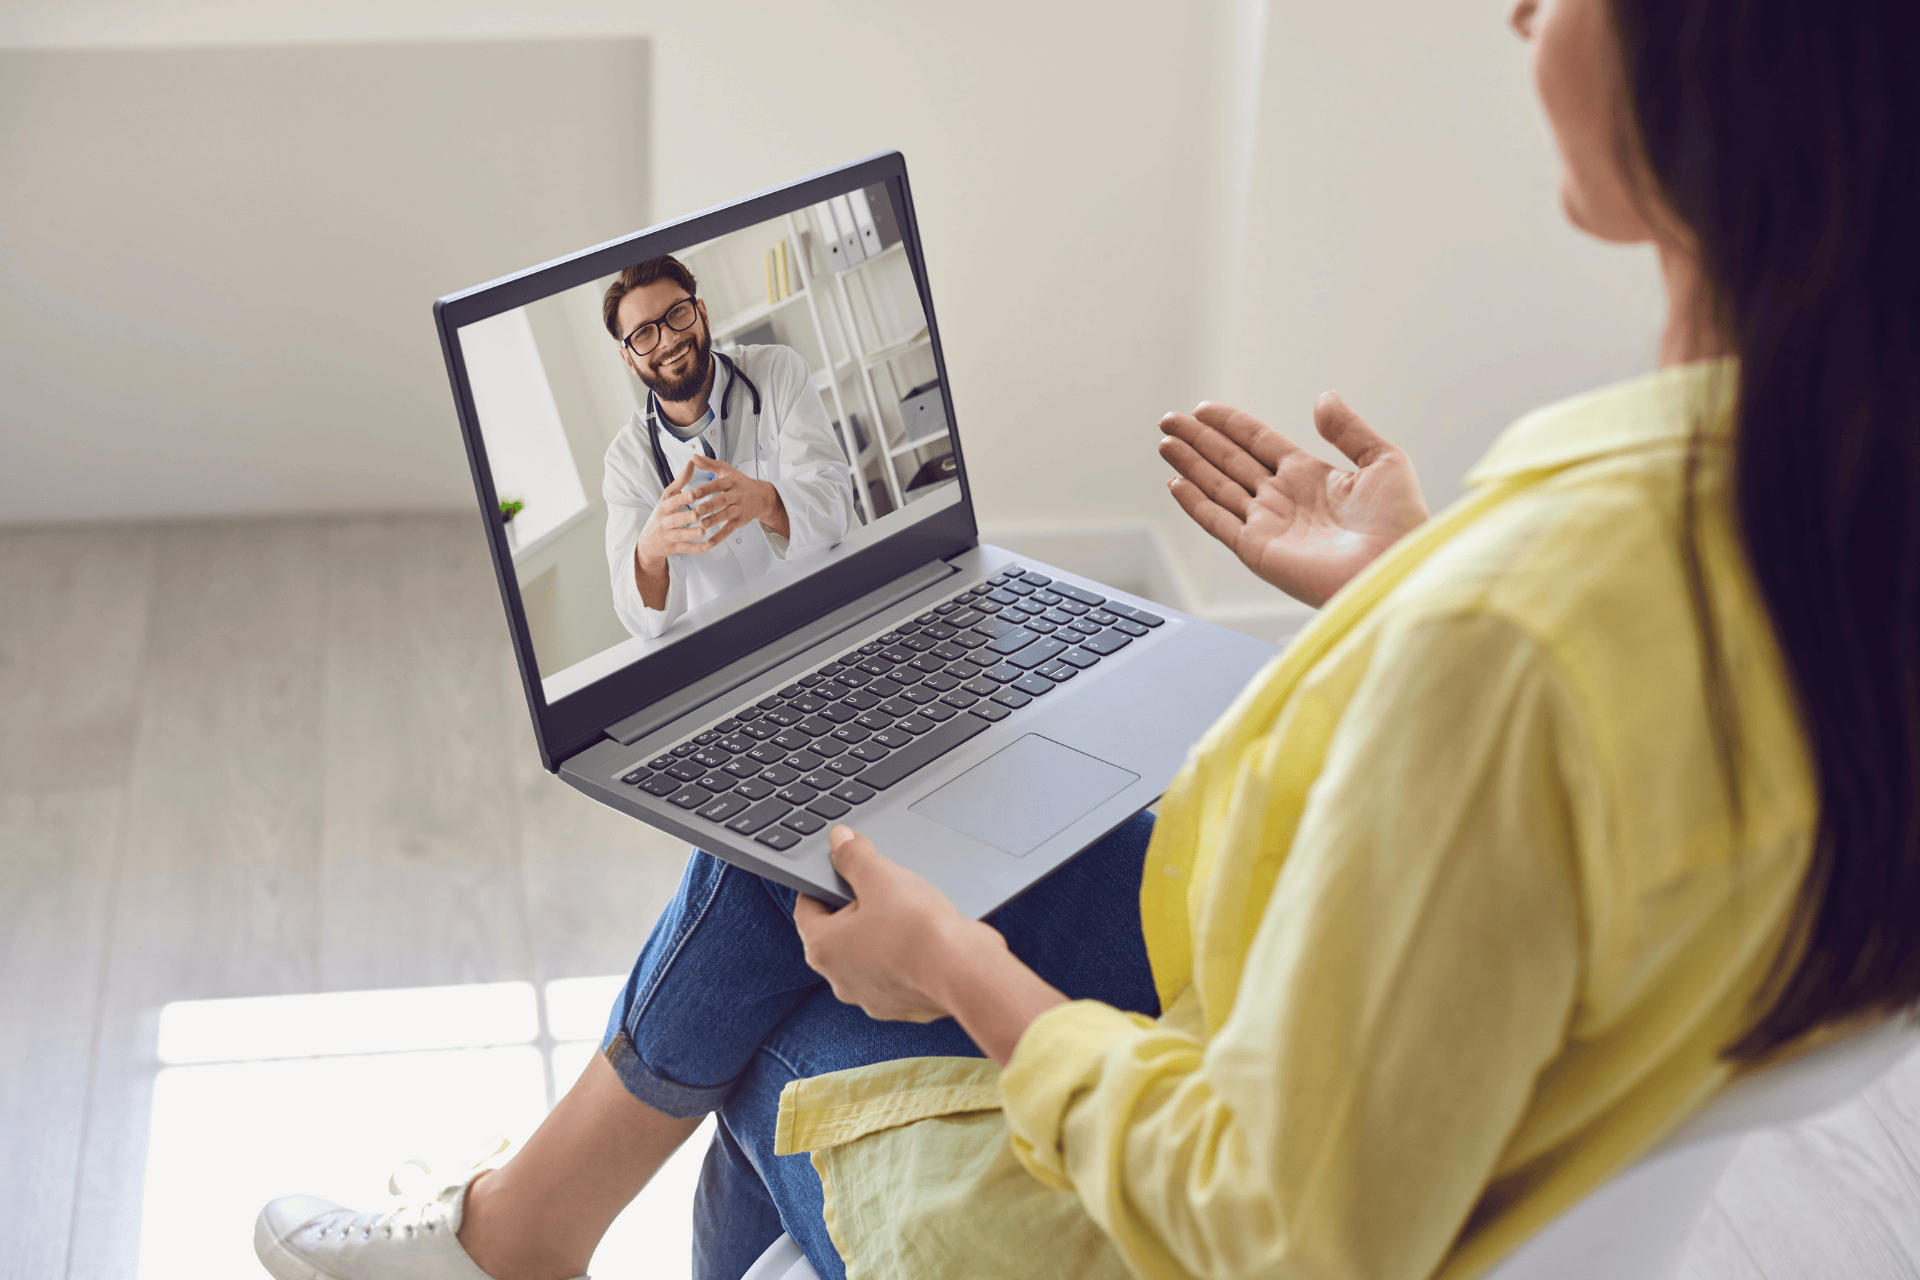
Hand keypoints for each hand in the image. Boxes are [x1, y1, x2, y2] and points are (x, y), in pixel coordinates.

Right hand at [636, 459, 715, 571]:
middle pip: (675, 518)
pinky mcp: (674, 548)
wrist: (649, 543)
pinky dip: (697, 548)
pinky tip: (708, 545)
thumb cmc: (662, 514)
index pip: (672, 501)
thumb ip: (681, 481)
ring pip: (681, 535)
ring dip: (692, 533)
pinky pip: (686, 548)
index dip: (683, 498)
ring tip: (704, 530)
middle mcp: (665, 521)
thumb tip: (692, 461)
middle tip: (698, 514)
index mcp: (664, 506)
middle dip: (686, 516)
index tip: (694, 494)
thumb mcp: (667, 497)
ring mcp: (669, 536)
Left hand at [689, 457, 789, 542]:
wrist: (762, 497)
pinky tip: (709, 543)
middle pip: (723, 500)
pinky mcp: (740, 521)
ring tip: (702, 525)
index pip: (718, 484)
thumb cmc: (740, 483)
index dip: (707, 489)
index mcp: (732, 482)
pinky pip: (729, 529)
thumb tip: (693, 457)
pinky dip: (720, 537)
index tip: (695, 493)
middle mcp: (737, 495)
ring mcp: (740, 509)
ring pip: (727, 515)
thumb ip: (709, 464)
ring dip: (715, 521)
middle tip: (697, 511)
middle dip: (710, 506)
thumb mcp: (727, 471)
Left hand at [793, 826, 1003, 1023]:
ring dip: (882, 934)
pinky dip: (907, 956)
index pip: (807, 907)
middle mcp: (840, 979)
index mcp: (823, 948)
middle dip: (857, 908)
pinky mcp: (903, 1005)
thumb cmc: (916, 927)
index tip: (837, 870)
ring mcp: (872, 997)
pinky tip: (927, 938)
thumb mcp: (880, 876)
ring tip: (909, 912)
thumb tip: (839, 840)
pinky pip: (898, 973)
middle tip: (879, 888)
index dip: (820, 883)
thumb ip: (854, 856)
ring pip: (870, 955)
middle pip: (839, 932)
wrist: (964, 972)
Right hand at [1159, 393, 1428, 607]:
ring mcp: (1267, 525)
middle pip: (1230, 461)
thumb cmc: (1400, 525)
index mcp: (1310, 476)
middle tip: (1170, 419)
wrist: (1394, 569)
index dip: (1230, 425)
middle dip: (1199, 439)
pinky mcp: (1257, 550)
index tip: (1204, 409)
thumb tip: (1323, 398)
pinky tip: (1175, 482)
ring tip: (1166, 441)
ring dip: (1190, 464)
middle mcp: (1283, 500)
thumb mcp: (1383, 461)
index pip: (1258, 443)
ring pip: (1217, 486)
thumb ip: (1349, 429)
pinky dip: (1194, 502)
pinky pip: (1217, 521)